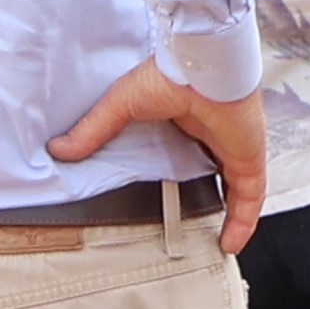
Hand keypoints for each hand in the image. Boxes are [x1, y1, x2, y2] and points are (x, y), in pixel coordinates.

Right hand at [48, 61, 265, 252]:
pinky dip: (243, 221)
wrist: (203, 65)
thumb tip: (60, 149)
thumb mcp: (122, 105)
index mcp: (187, 119)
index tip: (164, 194)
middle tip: (192, 225)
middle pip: (212, 172)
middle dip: (207, 197)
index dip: (178, 172)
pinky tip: (231, 243)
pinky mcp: (248, 158)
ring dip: (229, 216)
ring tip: (213, 243)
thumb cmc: (169, 73)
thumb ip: (95, 129)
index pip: (186, 150)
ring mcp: (234, 147)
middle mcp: (214, 134)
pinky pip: (250, 197)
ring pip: (236, 190)